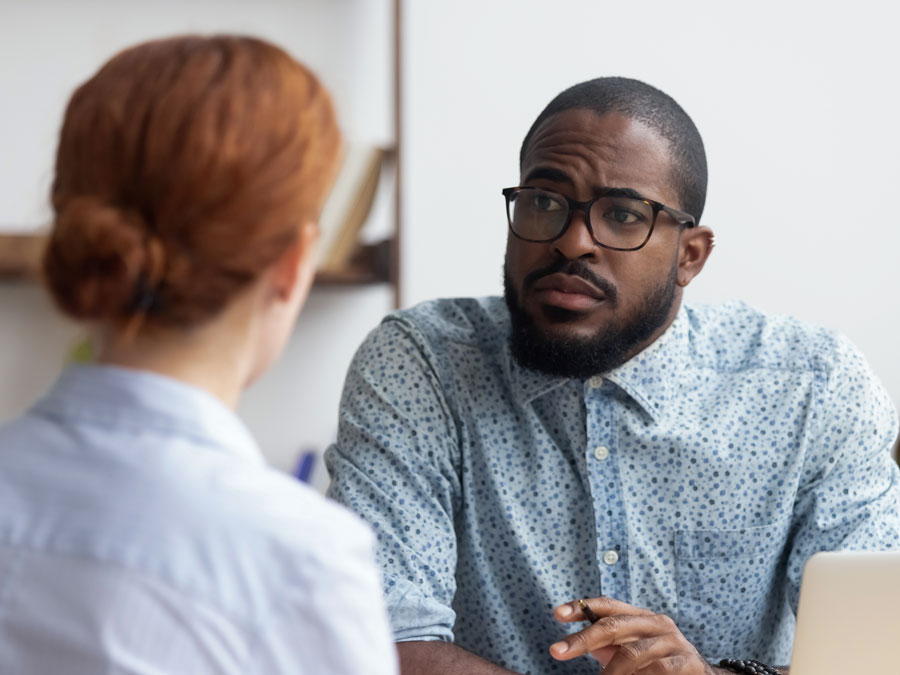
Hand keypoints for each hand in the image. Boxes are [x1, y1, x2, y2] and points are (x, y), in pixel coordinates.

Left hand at [549, 596, 717, 673]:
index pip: (608, 606)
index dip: (581, 607)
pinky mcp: (686, 662)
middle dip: (583, 638)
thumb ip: (608, 645)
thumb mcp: (631, 651)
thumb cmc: (659, 664)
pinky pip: (656, 670)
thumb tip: (577, 643)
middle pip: (614, 626)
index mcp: (641, 616)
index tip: (557, 614)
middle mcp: (657, 623)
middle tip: (557, 651)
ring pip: (631, 653)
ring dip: (610, 671)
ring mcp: (672, 641)